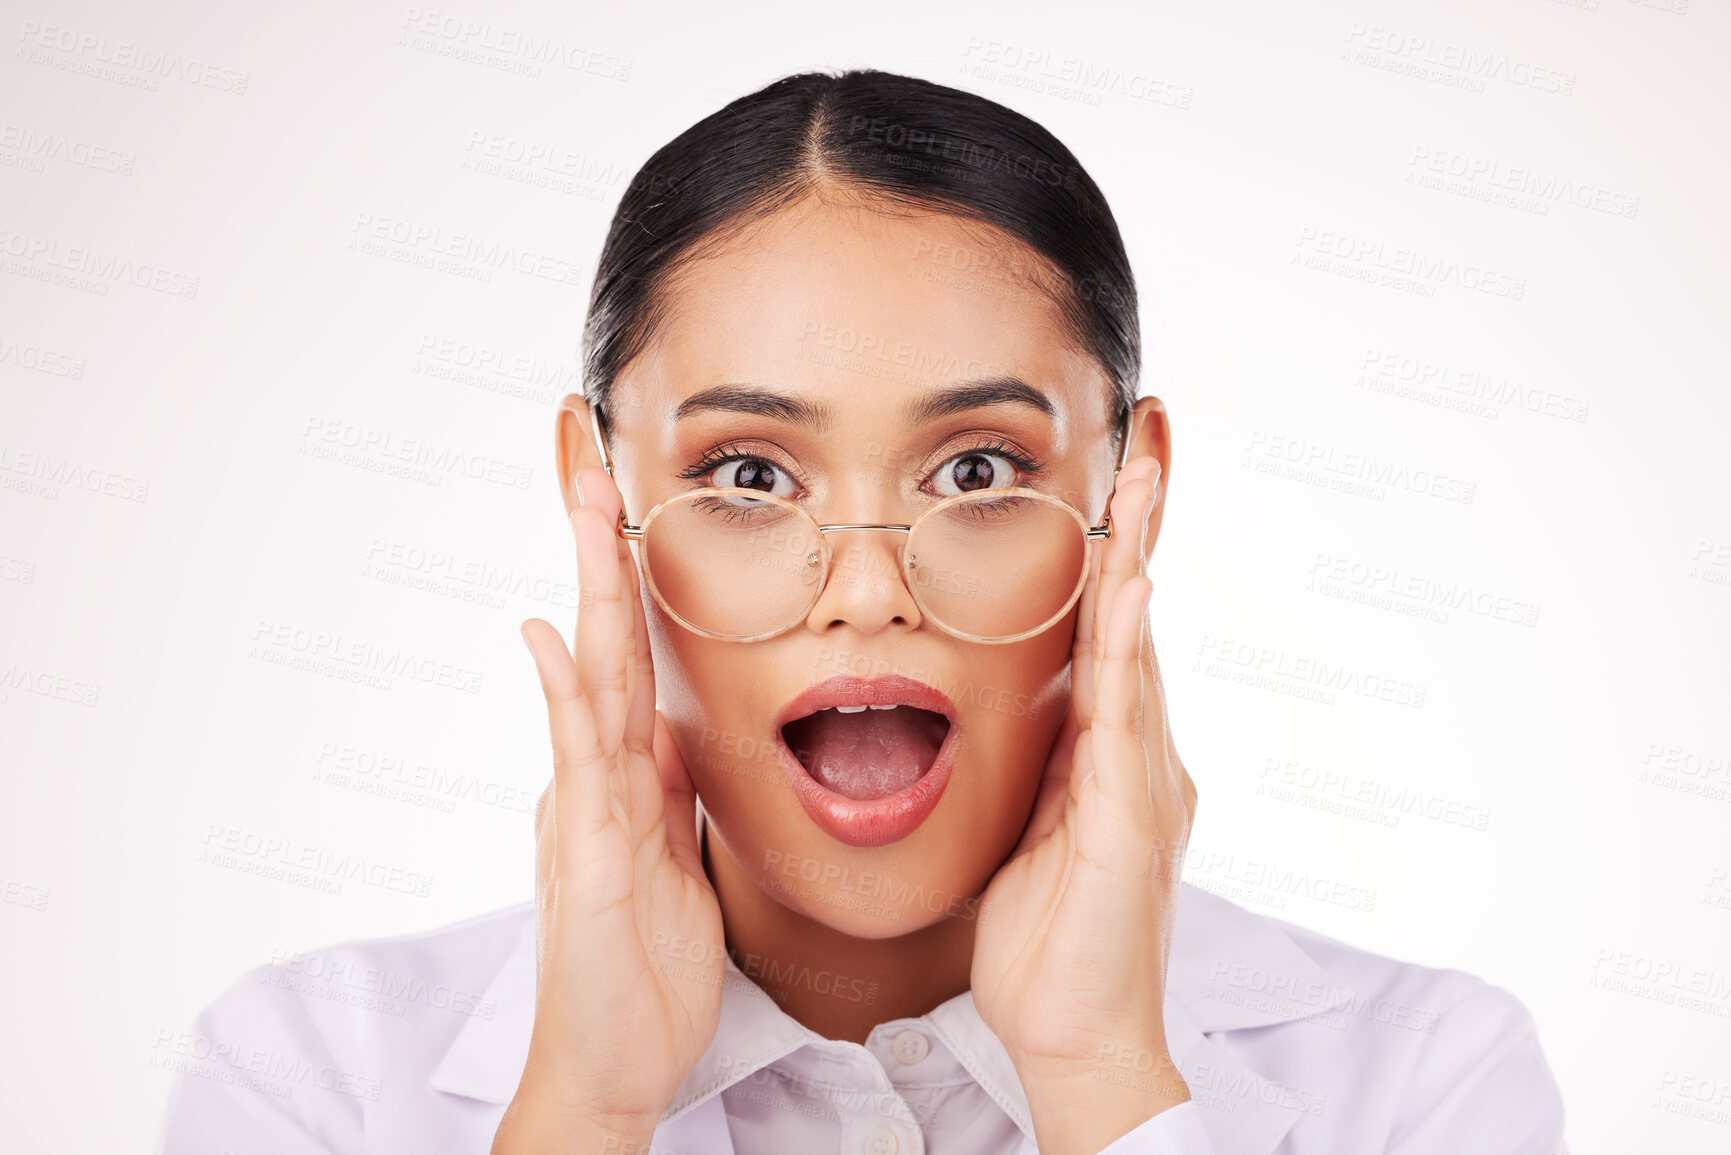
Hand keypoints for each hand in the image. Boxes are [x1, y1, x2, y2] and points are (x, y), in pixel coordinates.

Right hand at [493, 466, 724, 1154]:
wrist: (613, 1066)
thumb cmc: (645, 971)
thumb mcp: (677, 861)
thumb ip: (668, 792)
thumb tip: (672, 729)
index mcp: (628, 775)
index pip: (631, 652)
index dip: (630, 573)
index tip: (630, 495)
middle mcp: (597, 776)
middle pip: (602, 637)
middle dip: (600, 543)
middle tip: (592, 449)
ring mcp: (583, 808)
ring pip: (588, 674)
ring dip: (587, 583)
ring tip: (587, 499)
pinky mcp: (581, 854)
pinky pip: (576, 761)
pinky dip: (561, 693)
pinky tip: (548, 633)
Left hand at [969, 456, 1197, 1154]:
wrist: (1073, 1038)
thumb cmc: (1046, 945)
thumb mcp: (1030, 834)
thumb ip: (1037, 770)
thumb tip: (1016, 722)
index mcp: (1111, 758)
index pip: (1111, 635)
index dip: (1114, 556)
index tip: (1113, 481)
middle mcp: (1141, 756)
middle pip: (1138, 619)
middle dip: (1142, 528)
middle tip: (1146, 438)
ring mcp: (1146, 782)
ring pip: (1140, 646)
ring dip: (1139, 555)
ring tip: (1143, 473)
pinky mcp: (1134, 818)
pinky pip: (1125, 712)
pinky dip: (1128, 642)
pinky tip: (1129, 583)